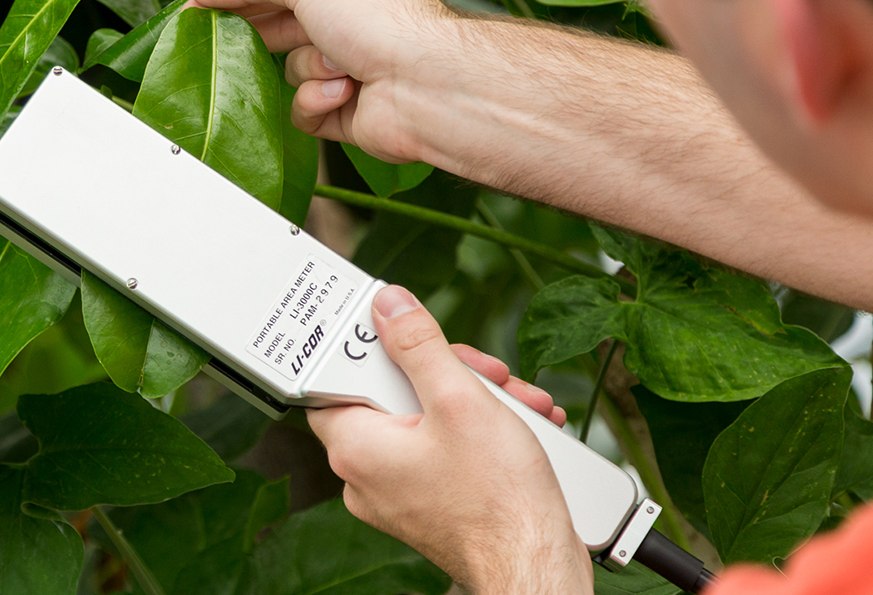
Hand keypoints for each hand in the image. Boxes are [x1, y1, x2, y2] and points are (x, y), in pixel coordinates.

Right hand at [187, 0, 456, 163]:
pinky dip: (318, 101)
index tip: (202, 3)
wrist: (428, 86)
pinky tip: (342, 94)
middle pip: (284, 26)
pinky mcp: (347, 112)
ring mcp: (353, 66)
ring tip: (339, 67)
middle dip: (266, 33)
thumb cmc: (383, 18)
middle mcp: (358, 19)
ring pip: (293, 69)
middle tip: (224, 37)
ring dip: (309, 68)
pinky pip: (305, 108)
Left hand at [308, 285, 592, 594]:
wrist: (536, 566)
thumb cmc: (498, 500)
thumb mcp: (459, 399)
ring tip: (518, 404)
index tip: (406, 332)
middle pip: (393, 393)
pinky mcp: (430, 504)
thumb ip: (418, 345)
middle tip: (485, 374)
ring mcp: (398, 493)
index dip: (374, 347)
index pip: (336, 377)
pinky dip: (480, 433)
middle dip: (447, 373)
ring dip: (475, 400)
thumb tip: (389, 306)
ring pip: (426, 419)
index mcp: (355, 447)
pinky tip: (520, 426)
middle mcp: (366, 474)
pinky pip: (443, 450)